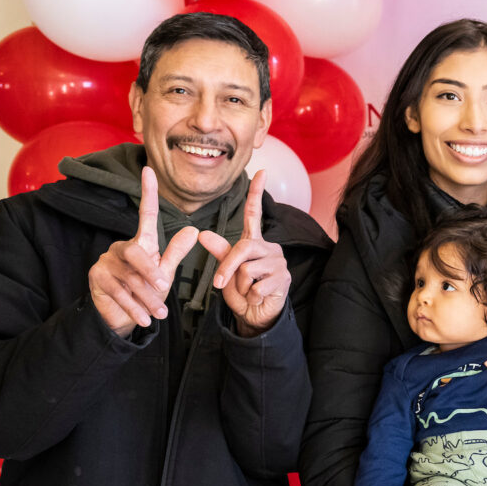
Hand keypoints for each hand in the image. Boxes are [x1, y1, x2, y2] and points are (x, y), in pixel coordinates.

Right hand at [88, 167, 198, 336]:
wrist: (123, 317)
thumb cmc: (146, 292)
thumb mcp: (164, 273)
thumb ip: (175, 254)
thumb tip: (193, 231)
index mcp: (141, 242)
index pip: (145, 214)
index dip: (148, 193)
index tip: (148, 169)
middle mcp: (121, 247)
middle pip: (136, 252)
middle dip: (150, 272)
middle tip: (163, 288)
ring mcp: (106, 261)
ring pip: (129, 277)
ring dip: (146, 298)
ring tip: (160, 314)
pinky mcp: (96, 277)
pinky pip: (118, 292)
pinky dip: (134, 307)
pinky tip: (145, 320)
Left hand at [197, 171, 289, 336]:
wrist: (255, 315)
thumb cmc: (241, 290)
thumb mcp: (227, 270)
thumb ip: (219, 252)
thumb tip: (202, 234)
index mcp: (255, 242)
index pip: (255, 214)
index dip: (256, 193)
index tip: (261, 171)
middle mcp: (270, 248)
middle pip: (243, 248)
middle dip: (227, 268)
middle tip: (220, 284)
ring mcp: (279, 262)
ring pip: (248, 269)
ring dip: (240, 286)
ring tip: (248, 291)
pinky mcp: (284, 279)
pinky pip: (257, 285)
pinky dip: (251, 295)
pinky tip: (258, 297)